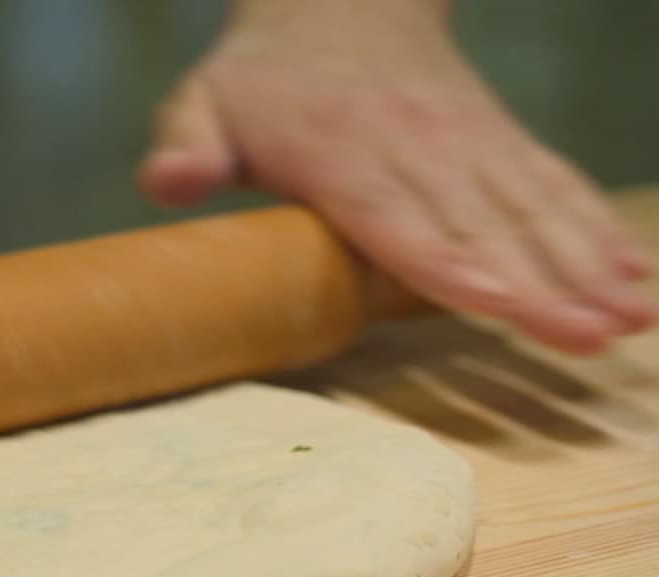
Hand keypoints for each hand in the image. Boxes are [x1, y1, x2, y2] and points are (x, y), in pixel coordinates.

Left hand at [139, 0, 653, 353]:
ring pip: (530, 208)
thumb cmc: (260, 77)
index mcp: (340, 155)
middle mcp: (416, 149)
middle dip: (540, 284)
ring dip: (583, 262)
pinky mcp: (497, 140)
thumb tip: (170, 183)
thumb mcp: (202, 101)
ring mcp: (466, 143)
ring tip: (630, 317)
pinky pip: (551, 182)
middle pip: (482, 226)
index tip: (501, 302)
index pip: (400, 220)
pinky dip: (593, 225)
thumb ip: (187, 144)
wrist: (337, 0)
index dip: (451, 265)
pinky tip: (633, 273)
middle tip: (591, 336)